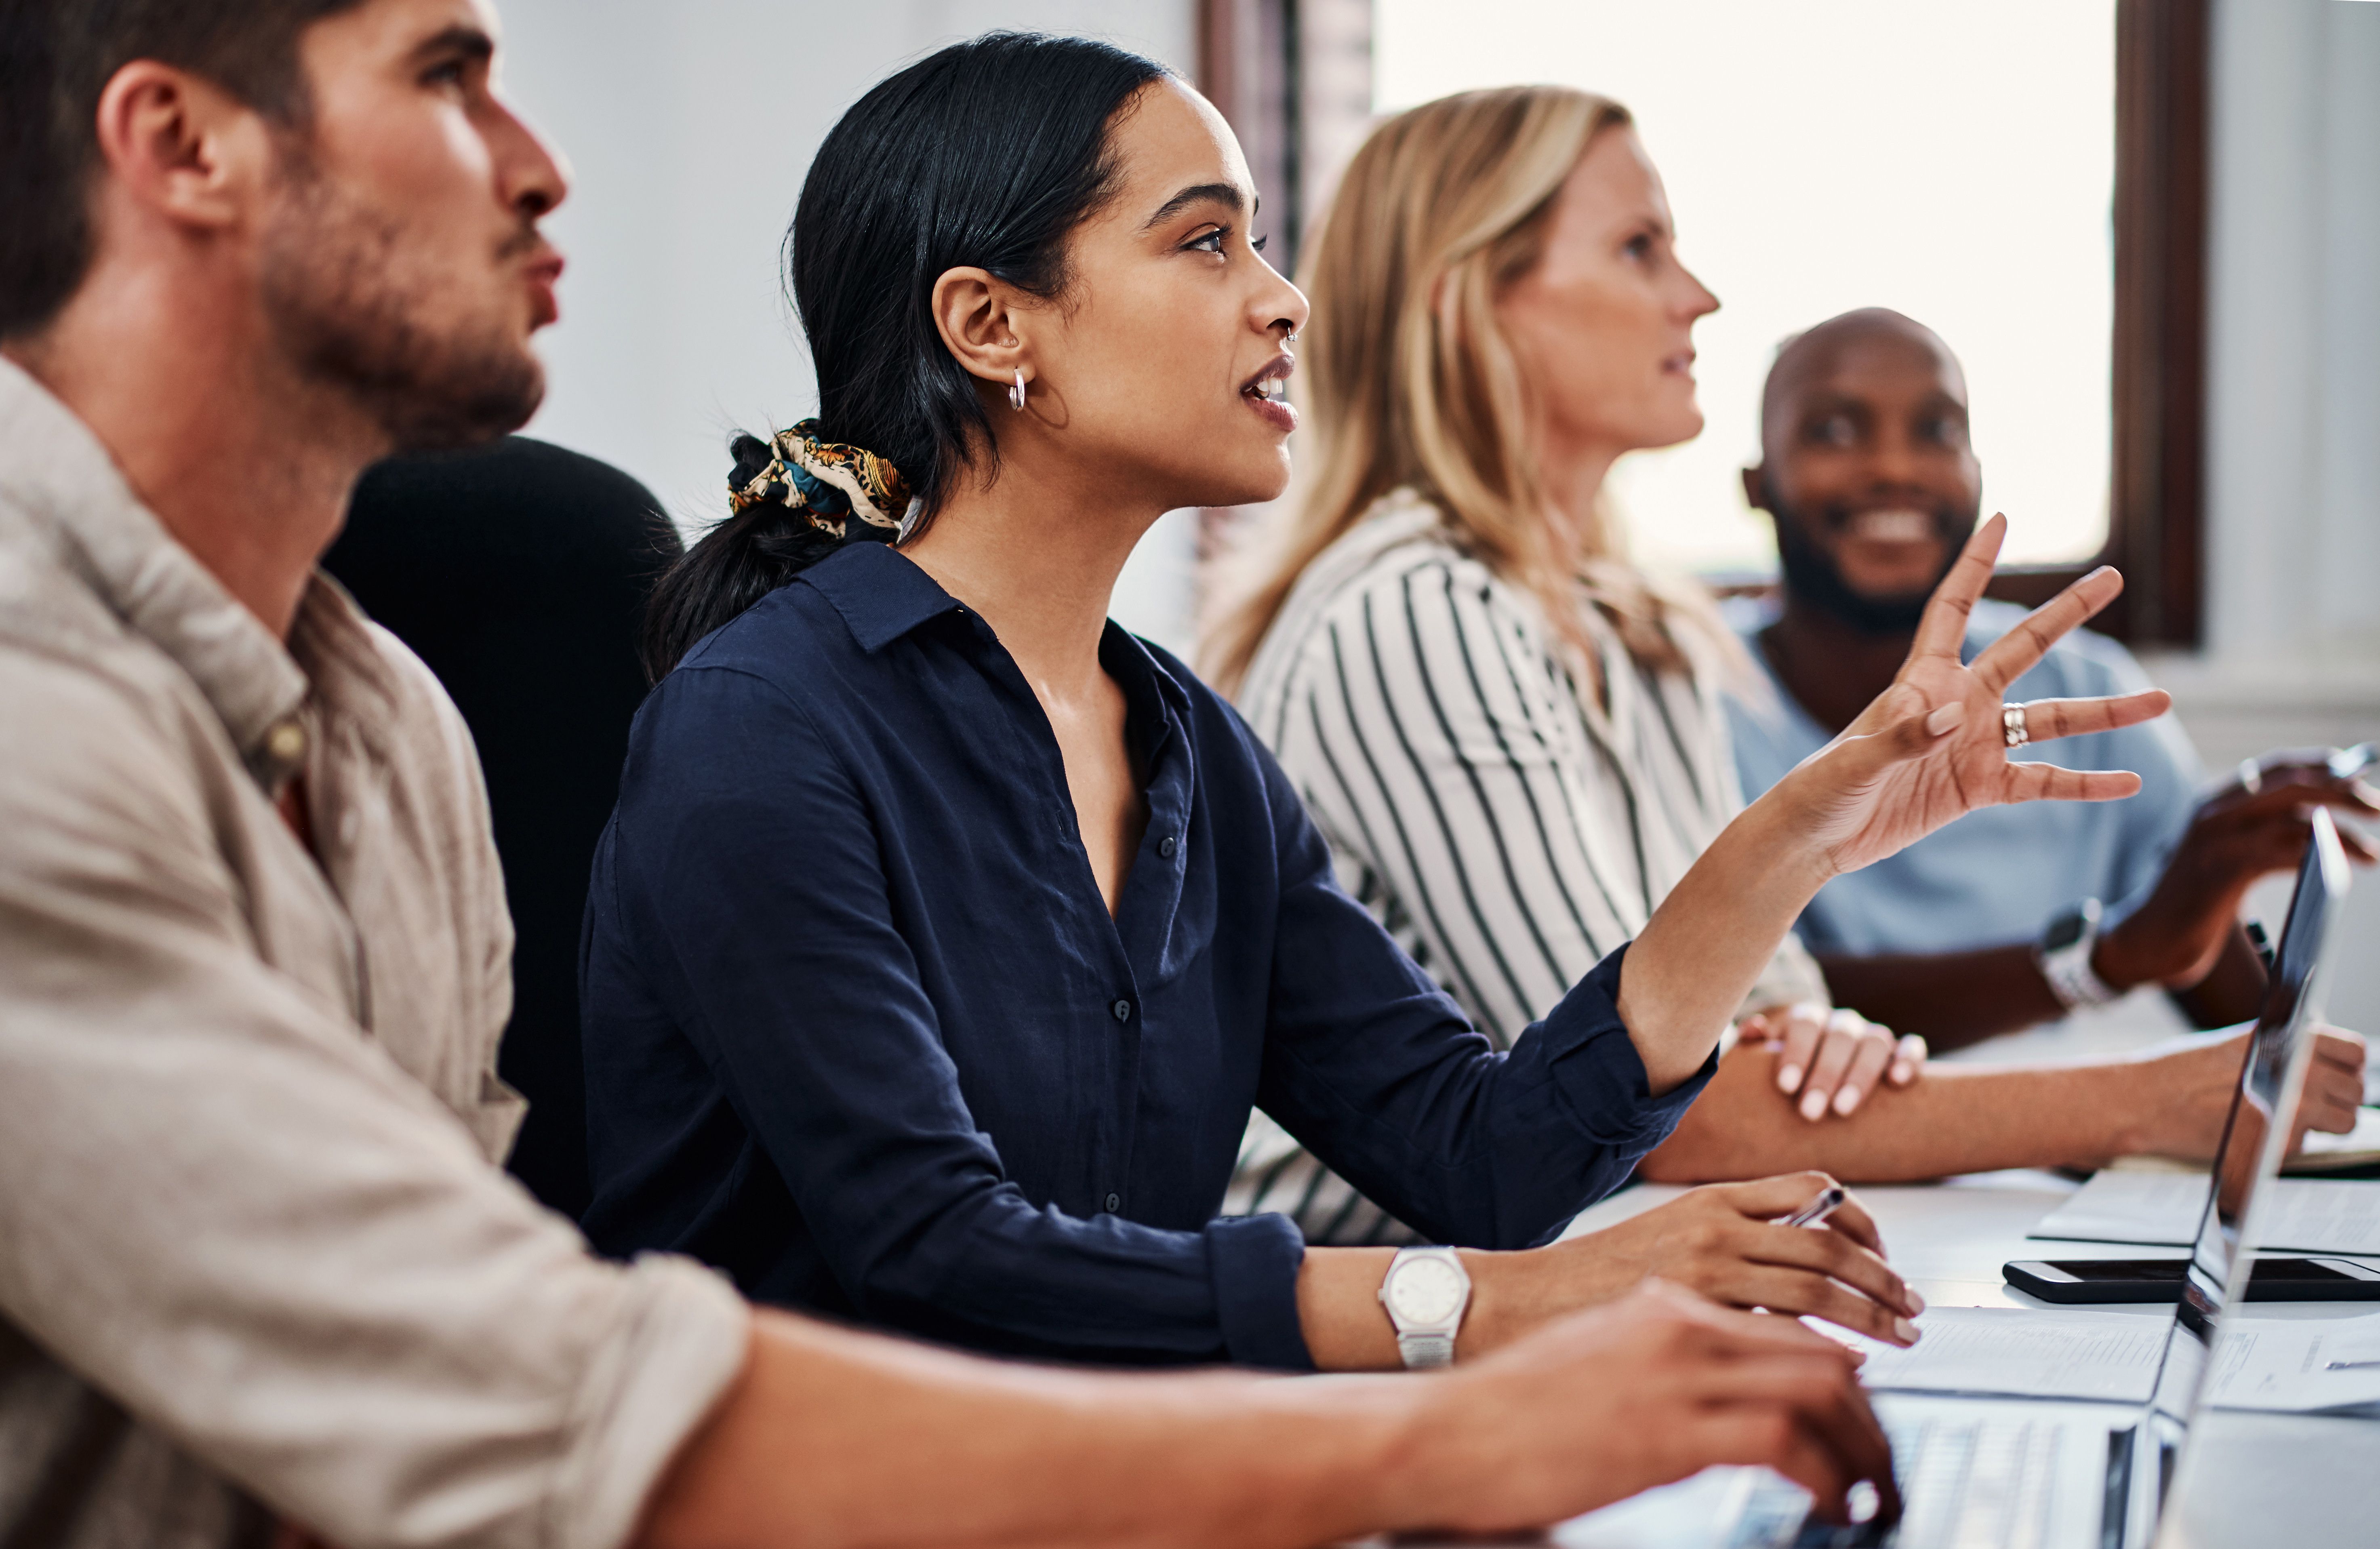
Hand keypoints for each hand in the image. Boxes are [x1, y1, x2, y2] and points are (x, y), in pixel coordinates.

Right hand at [1412, 1282, 1898, 1534]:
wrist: (1448, 1428)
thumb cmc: (1513, 1404)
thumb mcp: (1604, 1354)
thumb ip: (1668, 1354)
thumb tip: (1730, 1386)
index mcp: (1666, 1302)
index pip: (1791, 1302)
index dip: (1850, 1346)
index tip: (1873, 1387)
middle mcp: (1681, 1321)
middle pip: (1822, 1341)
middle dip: (1876, 1400)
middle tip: (1888, 1448)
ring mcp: (1675, 1373)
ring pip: (1821, 1385)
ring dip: (1868, 1439)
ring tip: (1878, 1484)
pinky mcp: (1668, 1430)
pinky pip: (1783, 1439)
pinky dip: (1827, 1473)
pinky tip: (1833, 1501)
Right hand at [1471, 1173, 1923, 1352]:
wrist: (1519, 1307)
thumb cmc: (1582, 1288)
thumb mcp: (1662, 1244)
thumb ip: (1721, 1249)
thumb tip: (1778, 1274)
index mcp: (1708, 1202)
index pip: (1814, 1191)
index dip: (1863, 1222)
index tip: (1882, 1254)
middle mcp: (1714, 1229)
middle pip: (1830, 1243)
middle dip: (1884, 1279)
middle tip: (1912, 1306)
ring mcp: (1706, 1275)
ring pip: (1821, 1288)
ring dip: (1874, 1317)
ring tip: (1901, 1339)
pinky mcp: (1697, 1318)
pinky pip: (1785, 1336)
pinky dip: (1827, 1354)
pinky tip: (1844, 1374)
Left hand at [1743, 1002, 1926, 1120]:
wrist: (1818, 1085)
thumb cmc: (1787, 1077)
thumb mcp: (1763, 1062)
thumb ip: (1753, 1046)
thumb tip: (1754, 1028)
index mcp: (1809, 1019)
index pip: (1805, 1024)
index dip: (1796, 1052)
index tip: (1786, 1087)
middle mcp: (1842, 1024)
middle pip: (1839, 1037)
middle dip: (1825, 1074)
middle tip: (1809, 1112)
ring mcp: (1873, 1037)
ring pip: (1875, 1043)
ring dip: (1860, 1075)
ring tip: (1842, 1110)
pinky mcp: (1900, 1052)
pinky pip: (1912, 1048)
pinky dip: (1908, 1060)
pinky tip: (1898, 1082)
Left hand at [1765, 516, 2171, 879]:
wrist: (1816, 838)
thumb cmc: (1823, 788)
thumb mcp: (1856, 760)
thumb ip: (1902, 737)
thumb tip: (1949, 719)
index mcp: (1921, 679)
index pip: (1953, 607)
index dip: (1975, 563)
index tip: (2002, 518)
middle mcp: (1957, 702)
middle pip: (2024, 648)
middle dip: (2067, 612)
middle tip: (2113, 576)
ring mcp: (1973, 744)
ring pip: (2052, 719)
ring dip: (2105, 712)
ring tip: (2163, 701)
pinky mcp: (1980, 788)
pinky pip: (2045, 783)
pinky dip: (2086, 785)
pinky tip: (2129, 783)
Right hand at [2096, 754, 2379, 991]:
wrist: (2146, 942)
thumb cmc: (2194, 906)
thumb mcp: (2230, 861)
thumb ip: (2265, 838)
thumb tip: (2327, 826)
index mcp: (2214, 803)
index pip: (2276, 767)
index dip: (2322, 764)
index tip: (2358, 775)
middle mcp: (2213, 812)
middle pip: (2292, 783)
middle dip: (2344, 791)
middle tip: (2379, 808)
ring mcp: (2215, 839)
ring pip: (2294, 818)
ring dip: (2344, 835)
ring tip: (2375, 854)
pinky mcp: (2221, 870)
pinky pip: (2282, 851)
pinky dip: (2320, 856)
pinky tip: (2344, 869)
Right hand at [2132, 1026, 2366, 1159]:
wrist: (2145, 1101)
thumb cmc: (2181, 1071)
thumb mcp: (2238, 1043)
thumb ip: (2282, 1048)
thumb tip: (2319, 1062)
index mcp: (2288, 1038)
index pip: (2354, 1050)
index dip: (2347, 1065)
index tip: (2335, 1074)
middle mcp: (2298, 1069)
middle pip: (2355, 1090)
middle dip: (2338, 1098)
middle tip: (2310, 1102)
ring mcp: (2293, 1108)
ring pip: (2344, 1122)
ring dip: (2323, 1124)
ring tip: (2287, 1120)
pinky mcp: (2280, 1143)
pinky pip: (2305, 1145)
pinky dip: (2286, 1144)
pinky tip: (2255, 1133)